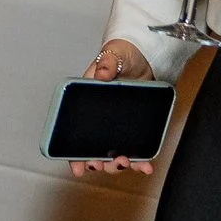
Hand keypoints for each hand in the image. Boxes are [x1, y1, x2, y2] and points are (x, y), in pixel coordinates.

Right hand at [69, 40, 157, 177]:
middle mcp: (101, 120)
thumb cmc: (122, 54)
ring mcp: (118, 127)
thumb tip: (102, 73)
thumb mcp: (114, 55)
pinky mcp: (135, 129)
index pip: (75, 134)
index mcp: (88, 103)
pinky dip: (140, 162)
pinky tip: (146, 166)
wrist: (145, 56)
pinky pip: (136, 150)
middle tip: (103, 164)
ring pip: (114, 154)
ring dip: (119, 164)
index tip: (77, 166)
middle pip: (94, 150)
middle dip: (98, 163)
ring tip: (125, 163)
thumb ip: (107, 63)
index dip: (74, 154)